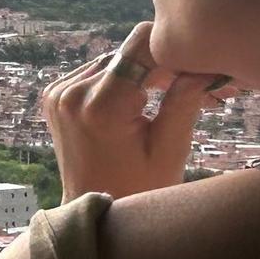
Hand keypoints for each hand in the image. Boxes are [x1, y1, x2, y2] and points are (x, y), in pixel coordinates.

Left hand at [39, 19, 224, 201]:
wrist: (95, 212)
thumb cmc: (138, 190)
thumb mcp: (170, 150)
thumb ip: (185, 101)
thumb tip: (204, 64)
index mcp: (101, 105)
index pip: (142, 46)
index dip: (175, 53)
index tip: (200, 69)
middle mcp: (72, 93)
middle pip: (128, 53)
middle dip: (163, 67)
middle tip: (198, 85)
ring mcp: (59, 93)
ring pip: (113, 60)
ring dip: (142, 72)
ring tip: (173, 93)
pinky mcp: (55, 97)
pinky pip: (96, 73)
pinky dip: (120, 81)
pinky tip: (141, 100)